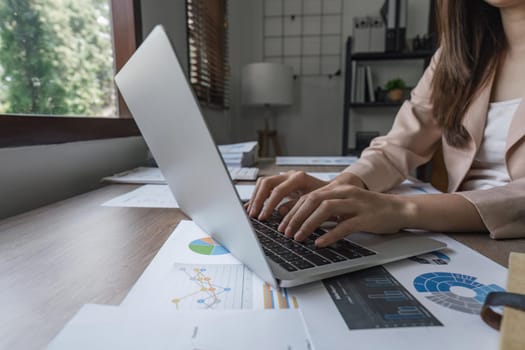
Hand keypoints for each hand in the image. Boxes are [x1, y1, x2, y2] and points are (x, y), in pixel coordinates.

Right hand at [247, 171, 327, 220]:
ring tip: (251, 212)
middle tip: (253, 215)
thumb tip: (279, 214)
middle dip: (257, 200)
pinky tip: (253, 207)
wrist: (336, 190)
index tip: (263, 217)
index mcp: (299, 178)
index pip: (278, 190)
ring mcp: (285, 177)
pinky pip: (266, 187)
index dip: (268, 204)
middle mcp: (290, 175)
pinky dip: (258, 196)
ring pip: (264, 183)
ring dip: (255, 197)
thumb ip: (298, 208)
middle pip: (267, 183)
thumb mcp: (316, 204)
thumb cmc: (329, 197)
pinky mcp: (282, 183)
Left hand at [278, 184, 407, 246]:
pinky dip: (330, 234)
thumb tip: (303, 220)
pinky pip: (344, 225)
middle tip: (285, 232)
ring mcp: (356, 204)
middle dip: (296, 216)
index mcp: (338, 189)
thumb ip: (327, 209)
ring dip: (308, 224)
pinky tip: (320, 242)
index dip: (293, 210)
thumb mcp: (346, 205)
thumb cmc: (371, 209)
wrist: (399, 209)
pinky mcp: (366, 217)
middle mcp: (345, 193)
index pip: (308, 196)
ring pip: (326, 209)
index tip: (282, 223)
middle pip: (313, 200)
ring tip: (298, 237)